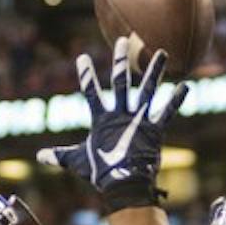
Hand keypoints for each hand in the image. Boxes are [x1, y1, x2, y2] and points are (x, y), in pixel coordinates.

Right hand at [38, 36, 188, 213]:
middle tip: (123, 41)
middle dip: (120, 60)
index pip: (91, 93)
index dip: (86, 76)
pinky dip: (177, 100)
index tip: (82, 58)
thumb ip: (59, 155)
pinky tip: (186, 86)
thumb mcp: (77, 161)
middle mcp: (121, 114)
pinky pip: (168, 112)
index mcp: (102, 119)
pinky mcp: (155, 129)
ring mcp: (139, 119)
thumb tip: (39, 157)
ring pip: (147, 89)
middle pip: (121, 81)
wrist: (124, 183)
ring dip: (155, 71)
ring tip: (162, 52)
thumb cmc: (101, 172)